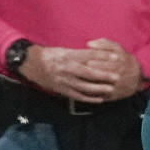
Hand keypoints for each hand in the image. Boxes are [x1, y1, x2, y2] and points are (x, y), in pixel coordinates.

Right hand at [20, 40, 141, 101]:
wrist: (32, 64)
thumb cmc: (50, 55)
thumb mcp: (64, 50)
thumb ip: (79, 53)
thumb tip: (96, 53)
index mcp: (68, 56)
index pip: (88, 55)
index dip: (102, 56)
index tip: (115, 56)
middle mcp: (67, 68)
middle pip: (88, 72)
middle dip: (104, 75)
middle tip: (117, 76)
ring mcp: (65, 81)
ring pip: (84, 86)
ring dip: (99, 89)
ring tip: (111, 89)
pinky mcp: (62, 90)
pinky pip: (77, 96)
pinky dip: (89, 98)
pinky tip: (99, 99)